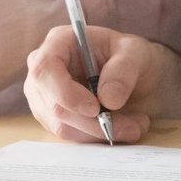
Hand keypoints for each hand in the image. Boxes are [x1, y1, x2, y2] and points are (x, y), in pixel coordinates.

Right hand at [24, 24, 170, 143]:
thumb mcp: (136, 53)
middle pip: (54, 105)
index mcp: (58, 43)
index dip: (65, 93)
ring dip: (100, 132)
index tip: (95, 109)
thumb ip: (123, 71)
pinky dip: (98, 138)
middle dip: (94, 122)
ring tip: (134, 126)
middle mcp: (44, 71)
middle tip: (131, 126)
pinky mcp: (53, 119)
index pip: (45, 69)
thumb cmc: (130, 56)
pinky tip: (122, 128)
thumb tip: (108, 99)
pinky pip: (71, 136)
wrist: (136, 75)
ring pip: (63, 126)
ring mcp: (45, 97)